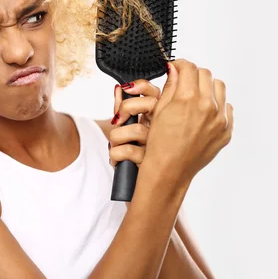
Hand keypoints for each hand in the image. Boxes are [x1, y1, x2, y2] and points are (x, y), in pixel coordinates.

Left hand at [108, 79, 160, 206]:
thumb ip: (123, 109)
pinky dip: (115, 155)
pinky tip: (116, 160)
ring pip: (137, 129)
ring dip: (117, 136)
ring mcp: (160, 146)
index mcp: (160, 118)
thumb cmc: (140, 158)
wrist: (151, 192)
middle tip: (118, 119)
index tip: (127, 89)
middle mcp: (163, 129)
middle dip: (127, 107)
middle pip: (150, 104)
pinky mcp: (151, 164)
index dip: (140, 86)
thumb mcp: (130, 131)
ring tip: (114, 145)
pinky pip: (128, 151)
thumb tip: (118, 89)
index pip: (155, 92)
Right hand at [143, 59, 234, 186]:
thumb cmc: (160, 144)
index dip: (181, 65)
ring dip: (207, 87)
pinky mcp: (226, 130)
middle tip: (185, 82)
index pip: (189, 67)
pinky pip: (226, 107)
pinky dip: (217, 106)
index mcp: (187, 98)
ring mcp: (219, 119)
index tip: (177, 68)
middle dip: (193, 75)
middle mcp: (207, 106)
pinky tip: (203, 113)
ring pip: (219, 87)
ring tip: (196, 96)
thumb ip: (171, 85)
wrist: (170, 169)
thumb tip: (175, 69)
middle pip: (205, 74)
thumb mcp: (159, 110)